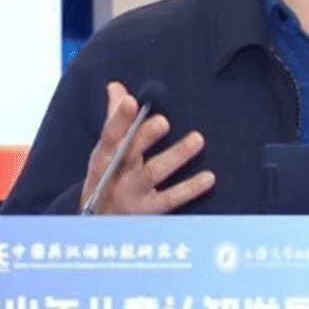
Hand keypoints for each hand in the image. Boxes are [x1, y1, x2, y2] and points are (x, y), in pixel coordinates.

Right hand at [80, 81, 214, 213]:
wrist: (100, 222)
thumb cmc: (107, 177)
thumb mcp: (106, 150)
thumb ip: (114, 117)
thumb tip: (116, 86)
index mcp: (104, 155)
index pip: (110, 133)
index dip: (119, 118)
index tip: (130, 101)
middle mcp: (116, 174)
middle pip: (129, 152)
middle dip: (144, 136)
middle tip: (163, 121)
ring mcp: (133, 194)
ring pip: (154, 173)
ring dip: (176, 156)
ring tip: (197, 139)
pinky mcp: (149, 211)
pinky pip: (171, 198)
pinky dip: (191, 188)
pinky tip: (208, 177)